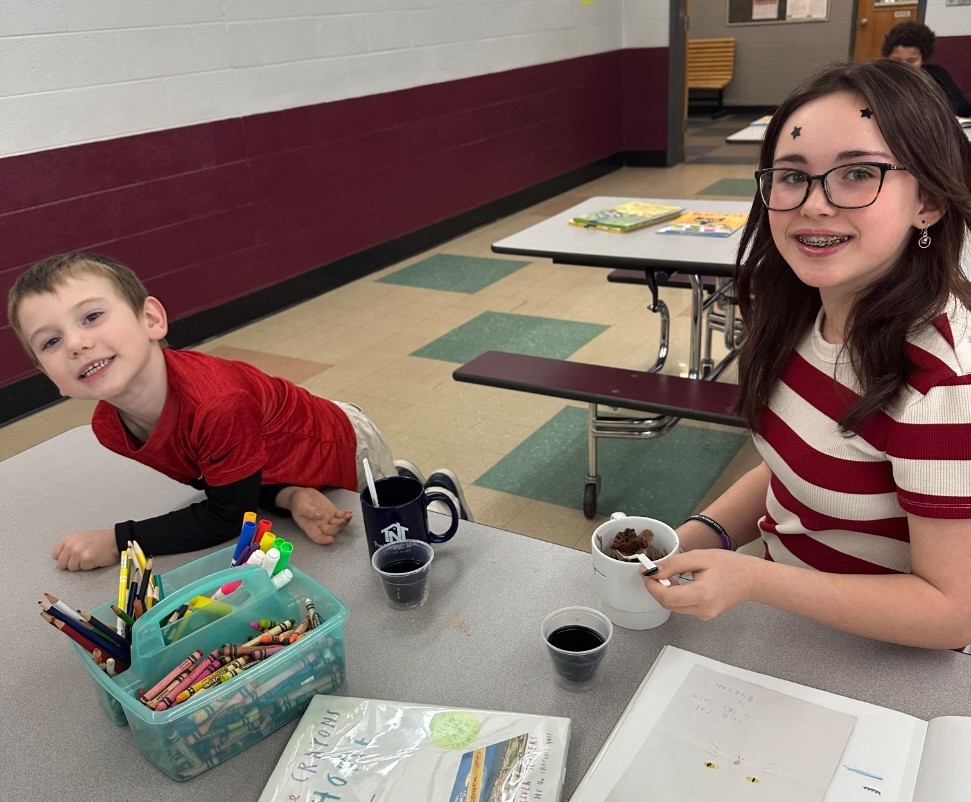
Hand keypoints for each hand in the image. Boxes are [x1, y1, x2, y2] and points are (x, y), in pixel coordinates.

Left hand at [52, 529, 119, 570]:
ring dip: (81, 565)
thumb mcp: (80, 539)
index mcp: (68, 539)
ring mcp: (78, 553)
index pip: (55, 555)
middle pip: (62, 564)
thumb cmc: (100, 540)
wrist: (115, 539)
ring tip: (90, 557)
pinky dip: (89, 566)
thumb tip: (61, 560)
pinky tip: (95, 558)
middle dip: (71, 563)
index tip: (71, 557)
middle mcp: (71, 545)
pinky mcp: (86, 560)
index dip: (64, 558)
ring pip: (71, 568)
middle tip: (82, 558)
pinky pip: (83, 569)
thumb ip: (69, 547)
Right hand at [282, 487, 352, 544]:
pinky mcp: (333, 512)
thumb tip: (319, 515)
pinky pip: (341, 516)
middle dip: (338, 527)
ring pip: (338, 524)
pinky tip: (349, 512)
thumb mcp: (300, 506)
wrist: (302, 494)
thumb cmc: (298, 502)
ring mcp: (328, 519)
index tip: (331, 539)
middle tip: (342, 520)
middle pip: (331, 531)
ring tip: (348, 515)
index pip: (318, 537)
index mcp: (310, 527)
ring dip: (344, 521)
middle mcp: (320, 525)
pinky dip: (346, 515)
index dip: (324, 540)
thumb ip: (309, 511)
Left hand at [643, 549, 760, 619]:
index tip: (646, 571)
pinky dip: (676, 596)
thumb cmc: (730, 565)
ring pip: (674, 607)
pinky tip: (680, 583)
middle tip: (654, 571)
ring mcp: (704, 615)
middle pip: (667, 604)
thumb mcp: (700, 557)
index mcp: (702, 595)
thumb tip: (654, 571)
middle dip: (656, 588)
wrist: (752, 579)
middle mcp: (702, 610)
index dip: (651, 585)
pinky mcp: (705, 615)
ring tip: (669, 574)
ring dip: (665, 591)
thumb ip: (675, 564)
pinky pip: (683, 607)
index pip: (666, 597)